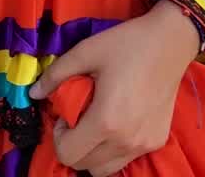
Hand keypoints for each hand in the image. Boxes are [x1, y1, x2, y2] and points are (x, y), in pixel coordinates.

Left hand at [30, 2, 200, 176]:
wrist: (170, 41)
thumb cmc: (127, 43)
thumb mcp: (87, 51)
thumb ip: (56, 74)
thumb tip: (33, 93)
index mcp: (105, 121)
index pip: (68, 154)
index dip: (58, 135)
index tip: (66, 114)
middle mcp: (125, 141)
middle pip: (84, 166)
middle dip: (74, 145)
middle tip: (79, 118)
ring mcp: (144, 144)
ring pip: (106, 169)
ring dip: (94, 153)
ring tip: (97, 122)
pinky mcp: (157, 140)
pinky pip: (127, 158)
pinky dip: (115, 148)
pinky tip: (119, 120)